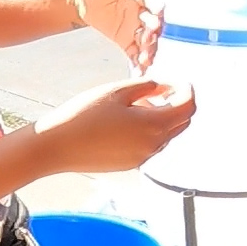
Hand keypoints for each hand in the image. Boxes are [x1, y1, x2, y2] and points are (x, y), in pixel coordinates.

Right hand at [36, 79, 195, 172]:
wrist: (58, 146)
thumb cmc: (84, 114)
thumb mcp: (117, 91)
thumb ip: (147, 86)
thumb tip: (164, 86)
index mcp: (153, 125)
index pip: (188, 107)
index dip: (187, 90)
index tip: (179, 81)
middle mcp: (153, 145)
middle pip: (181, 123)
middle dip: (177, 104)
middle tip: (160, 89)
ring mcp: (142, 158)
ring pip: (166, 135)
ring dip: (162, 117)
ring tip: (138, 103)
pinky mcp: (130, 164)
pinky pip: (150, 145)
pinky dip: (149, 131)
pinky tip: (127, 121)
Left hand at [76, 0, 164, 69]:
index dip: (156, 5)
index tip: (159, 12)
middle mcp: (140, 12)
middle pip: (152, 23)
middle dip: (153, 33)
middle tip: (149, 41)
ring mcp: (134, 28)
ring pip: (147, 41)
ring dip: (149, 50)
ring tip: (146, 61)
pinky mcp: (126, 41)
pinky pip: (135, 53)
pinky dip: (138, 63)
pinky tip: (140, 72)